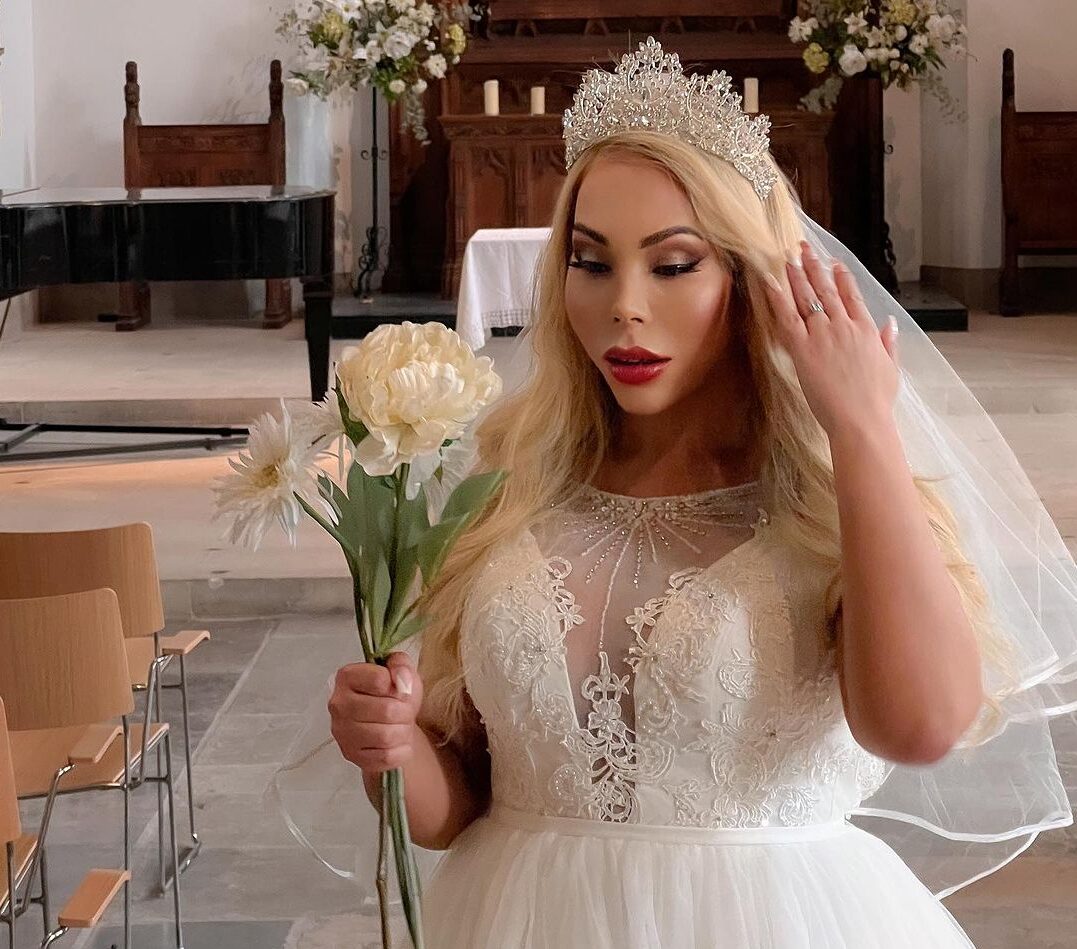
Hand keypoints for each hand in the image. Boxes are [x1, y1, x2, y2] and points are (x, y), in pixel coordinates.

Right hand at [328, 652, 423, 773]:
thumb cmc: (393, 696)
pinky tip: (397, 742)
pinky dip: (401, 750)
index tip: (399, 689)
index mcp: (347, 676)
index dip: (399, 685)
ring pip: (387, 736)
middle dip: (406, 712)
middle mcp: (338, 704)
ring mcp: (342, 732)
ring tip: (401, 726)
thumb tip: (401, 679)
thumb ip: (401, 664)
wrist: (389, 725)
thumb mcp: (401, 671)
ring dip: (403, 731)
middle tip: (405, 712)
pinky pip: (386, 756)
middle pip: (387, 710)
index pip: (379, 679)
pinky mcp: (351, 754)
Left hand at [762, 239, 899, 438]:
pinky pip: (787, 317)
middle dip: (815, 266)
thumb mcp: (890, 368)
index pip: (852, 294)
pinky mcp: (804, 349)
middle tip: (804, 248)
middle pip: (827, 289)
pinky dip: (777, 298)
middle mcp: (844, 326)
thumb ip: (889, 342)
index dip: (841, 276)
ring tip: (788, 258)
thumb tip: (890, 323)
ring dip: (796, 275)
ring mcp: (823, 335)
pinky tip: (769, 281)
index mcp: (867, 330)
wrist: (861, 420)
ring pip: (807, 298)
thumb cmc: (876, 401)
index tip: (833, 262)